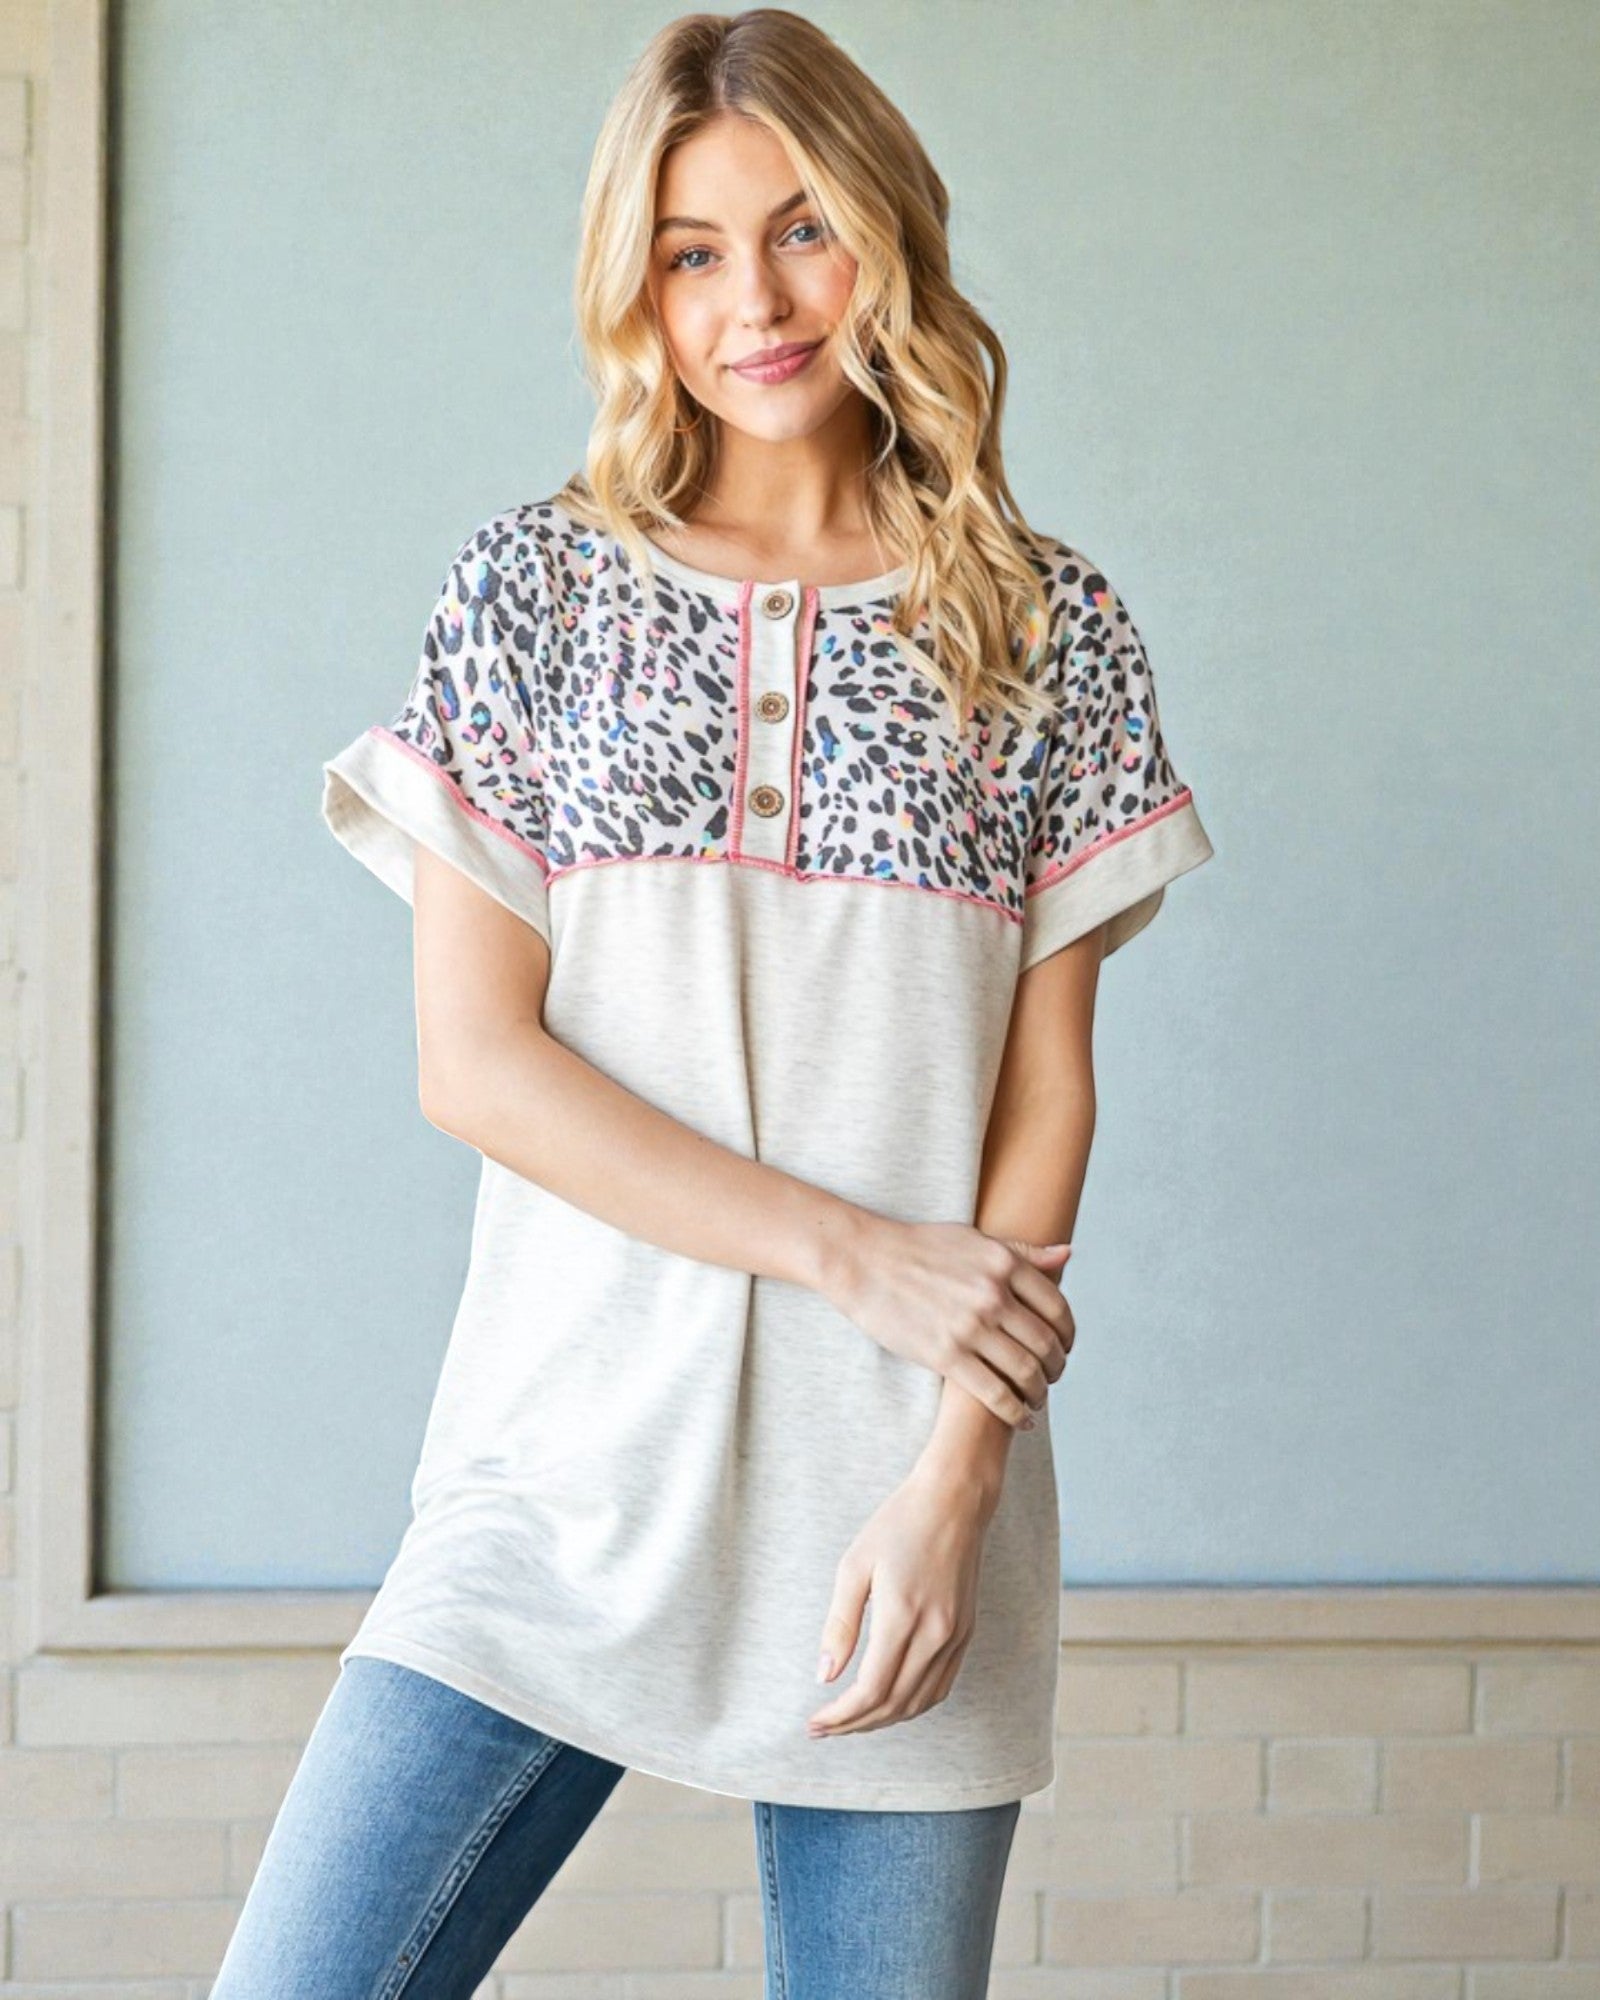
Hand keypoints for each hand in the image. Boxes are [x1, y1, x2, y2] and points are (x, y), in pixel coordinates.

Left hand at [808, 1461, 992, 1737]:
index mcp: (903, 1616)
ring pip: (919, 1702)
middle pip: (894, 1704)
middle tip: (824, 1728)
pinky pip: (940, 1687)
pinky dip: (913, 1705)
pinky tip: (890, 1703)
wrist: (954, 1501)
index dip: (841, 1715)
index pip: (871, 1690)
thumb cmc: (898, 1524)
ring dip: (883, 1720)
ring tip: (851, 1720)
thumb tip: (825, 1676)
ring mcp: (955, 1636)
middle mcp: (935, 1634)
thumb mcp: (855, 1565)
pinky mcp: (965, 1633)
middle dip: (855, 1724)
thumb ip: (841, 1624)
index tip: (814, 1723)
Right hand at [816, 1215, 1074, 1428]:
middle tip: (1051, 1378)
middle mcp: (993, 1295)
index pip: (1057, 1308)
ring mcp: (970, 1326)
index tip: (1064, 1348)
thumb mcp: (973, 1240)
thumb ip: (1022, 1251)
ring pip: (1027, 1372)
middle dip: (1056, 1368)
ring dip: (1039, 1393)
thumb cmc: (917, 1248)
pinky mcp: (946, 1355)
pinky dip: (1016, 1412)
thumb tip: (1067, 1255)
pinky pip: (996, 1393)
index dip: (1068, 1335)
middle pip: (1046, 1344)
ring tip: (1035, 1399)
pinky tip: (1021, 1419)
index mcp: (1003, 1265)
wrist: (864, 1261)